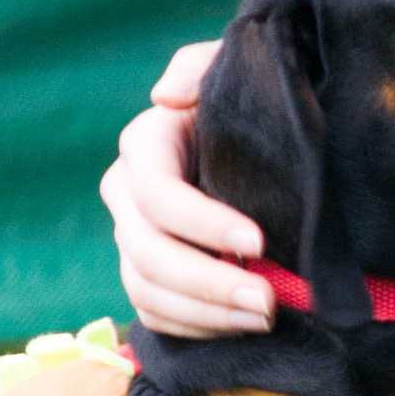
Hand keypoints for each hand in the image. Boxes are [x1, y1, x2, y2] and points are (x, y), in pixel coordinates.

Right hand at [97, 40, 275, 338]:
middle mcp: (127, 194)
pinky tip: (242, 328)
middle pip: (147, 252)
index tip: (258, 242)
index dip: (202, 223)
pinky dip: (197, 328)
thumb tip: (164, 95)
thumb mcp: (233, 69)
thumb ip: (200, 66)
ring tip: (265, 319)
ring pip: (148, 291)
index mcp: (145, 144)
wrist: (262, 141)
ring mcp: (132, 238)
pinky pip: (156, 315)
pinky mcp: (147, 275)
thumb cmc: (251, 101)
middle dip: (208, 283)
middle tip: (267, 302)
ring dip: (206, 313)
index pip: (157, 193)